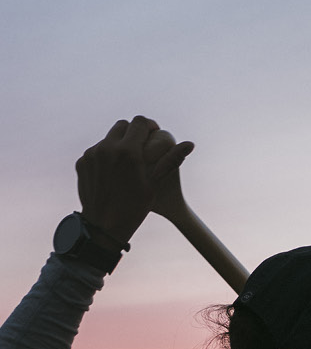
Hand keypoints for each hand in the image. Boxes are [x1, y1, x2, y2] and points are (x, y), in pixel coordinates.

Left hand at [75, 117, 193, 244]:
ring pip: (108, 137)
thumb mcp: (155, 183)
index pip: (139, 122)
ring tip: (126, 162)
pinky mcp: (82, 162)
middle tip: (141, 146)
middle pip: (123, 125)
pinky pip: (96, 150)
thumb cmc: (135, 207)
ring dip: (119, 143)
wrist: (104, 226)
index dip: (149, 125)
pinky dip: (106, 155)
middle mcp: (107, 148)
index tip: (153, 133)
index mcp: (128, 152)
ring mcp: (92, 154)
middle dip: (134, 132)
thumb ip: (170, 160)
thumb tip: (190, 144)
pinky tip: (112, 173)